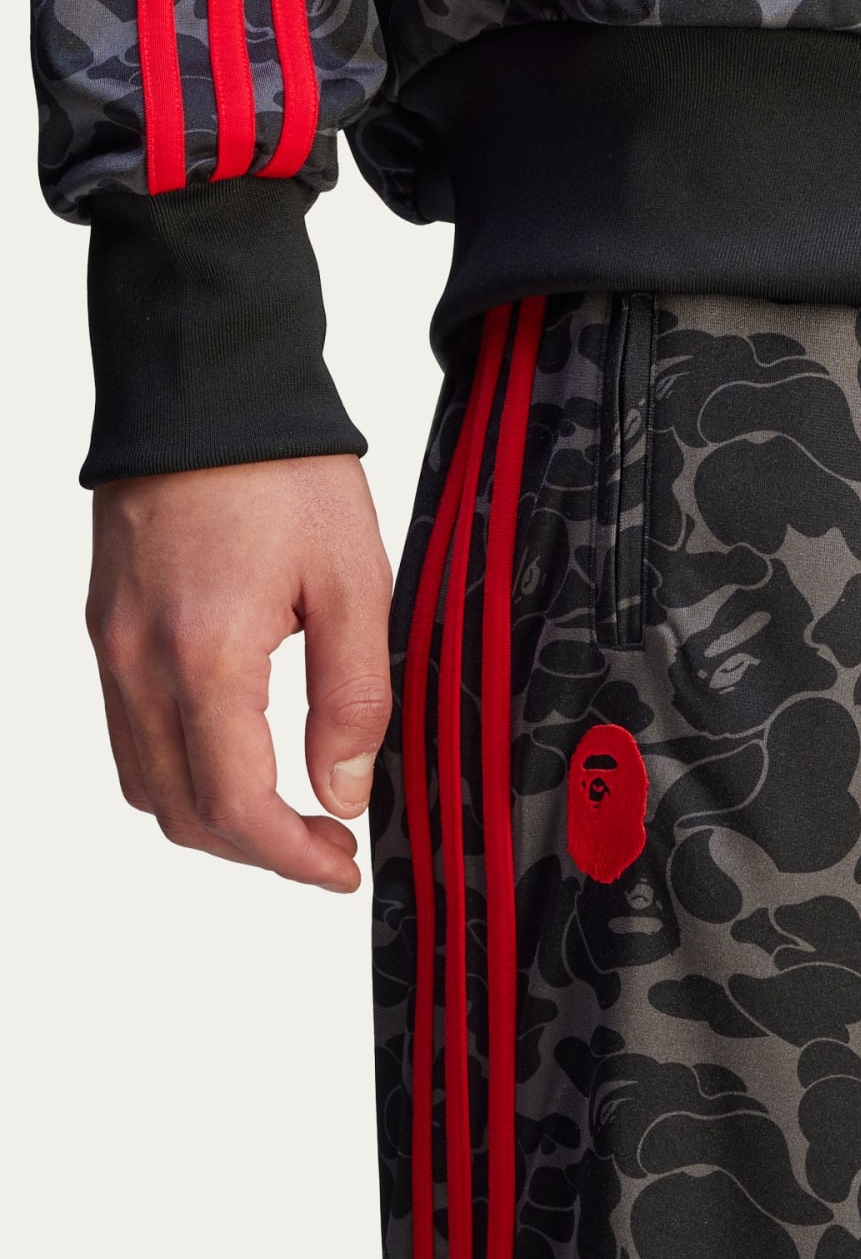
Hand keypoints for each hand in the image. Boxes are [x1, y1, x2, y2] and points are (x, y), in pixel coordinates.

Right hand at [87, 455, 393, 893]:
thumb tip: (344, 789)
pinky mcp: (105, 627)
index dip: (291, 857)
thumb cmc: (284, 472)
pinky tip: (237, 756)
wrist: (206, 391)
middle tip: (327, 848)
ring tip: (288, 813)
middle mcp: (140, 663)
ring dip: (213, 817)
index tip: (341, 868)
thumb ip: (355, 692)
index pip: (235, 804)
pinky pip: (129, 733)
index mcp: (207, 655)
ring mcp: (110, 647)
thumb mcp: (356, 579)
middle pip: (181, 811)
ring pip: (145, 781)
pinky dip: (179, 769)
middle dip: (256, 850)